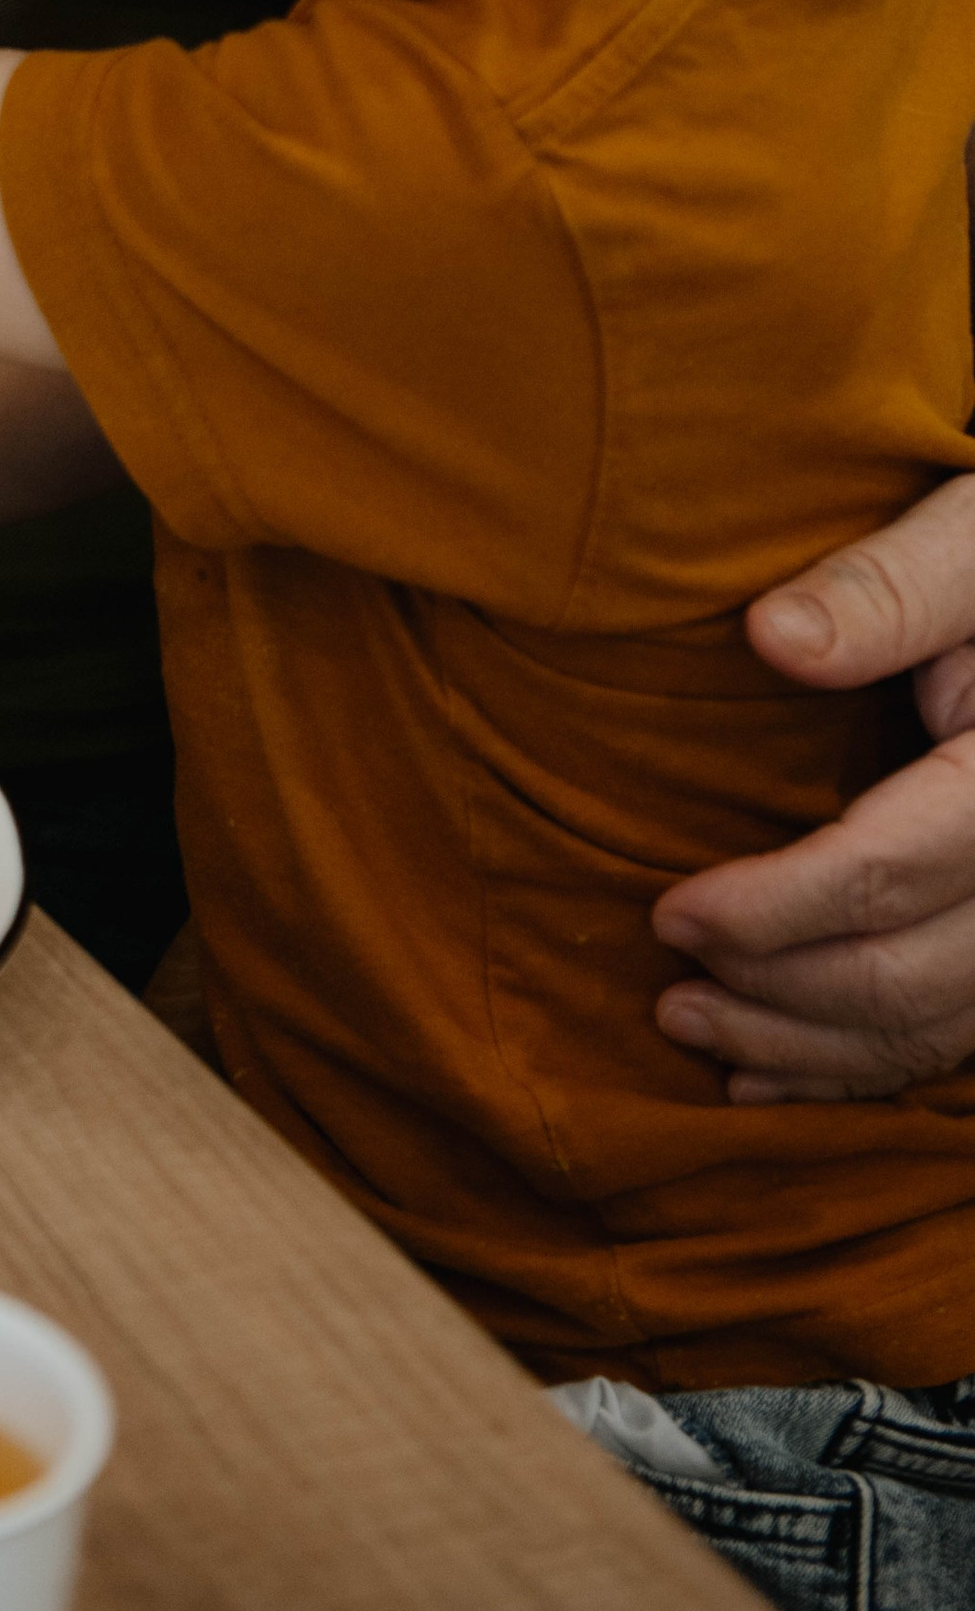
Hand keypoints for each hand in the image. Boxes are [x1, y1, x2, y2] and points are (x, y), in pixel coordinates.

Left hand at [651, 471, 974, 1098]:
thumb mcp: (968, 537)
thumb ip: (885, 589)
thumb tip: (774, 637)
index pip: (891, 872)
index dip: (774, 908)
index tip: (669, 914)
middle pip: (913, 974)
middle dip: (779, 995)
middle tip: (665, 988)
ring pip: (937, 1025)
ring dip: (810, 1047)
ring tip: (693, 1029)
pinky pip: (958, 1033)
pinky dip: (863, 1068)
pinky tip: (771, 1073)